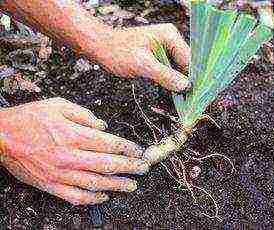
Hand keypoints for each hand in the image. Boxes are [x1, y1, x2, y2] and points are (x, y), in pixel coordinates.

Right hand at [0, 98, 148, 204]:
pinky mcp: (51, 184)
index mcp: (74, 135)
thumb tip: (103, 126)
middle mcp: (71, 156)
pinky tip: (104, 196)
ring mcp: (61, 173)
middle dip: (130, 167)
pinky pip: (76, 196)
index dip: (128, 148)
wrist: (2, 136)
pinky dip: (92, 199)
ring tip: (131, 185)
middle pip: (109, 164)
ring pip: (96, 183)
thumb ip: (85, 115)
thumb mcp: (59, 105)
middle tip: (143, 168)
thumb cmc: (30, 118)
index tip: (138, 151)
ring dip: (117, 185)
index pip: (110, 144)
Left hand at [2, 1, 189, 91]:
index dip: (194, 79)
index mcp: (170, 36)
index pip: (190, 60)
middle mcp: (170, 42)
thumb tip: (186, 87)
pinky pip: (167, 74)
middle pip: (185, 67)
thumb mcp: (142, 64)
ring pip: (176, 72)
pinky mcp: (157, 59)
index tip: (197, 97)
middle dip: (185, 85)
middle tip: (189, 105)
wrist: (100, 49)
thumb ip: (165, 75)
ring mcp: (164, 51)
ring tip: (180, 105)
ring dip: (177, 88)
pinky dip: (167, 86)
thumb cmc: (118, 52)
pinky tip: (168, 100)